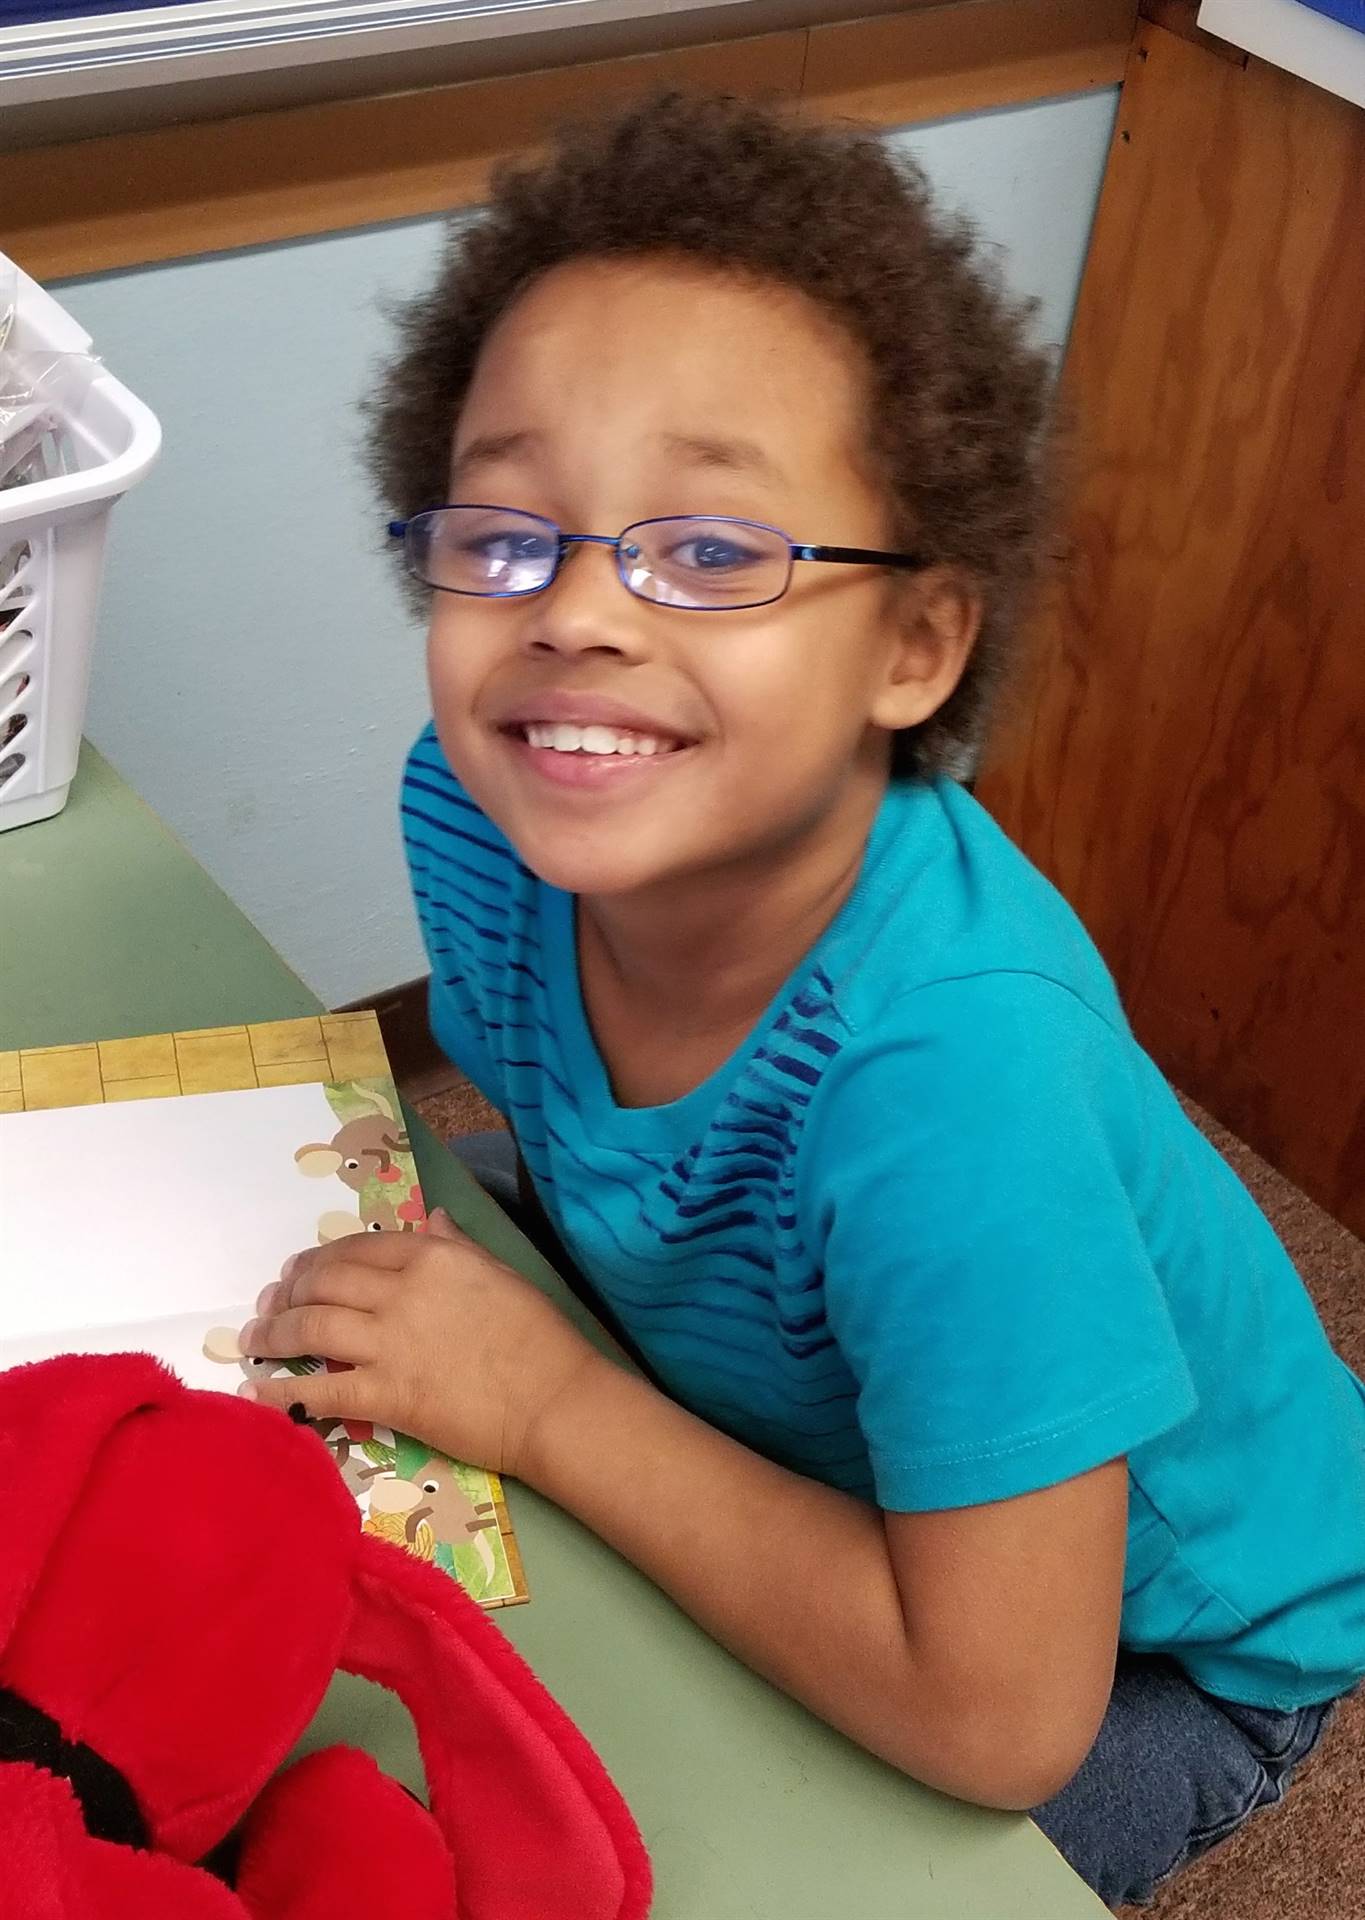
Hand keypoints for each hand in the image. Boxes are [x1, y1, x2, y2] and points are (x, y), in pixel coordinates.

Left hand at [237, 1211, 600, 1479]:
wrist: (553, 1399)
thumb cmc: (539, 1337)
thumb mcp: (500, 1273)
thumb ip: (458, 1245)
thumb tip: (433, 1218)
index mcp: (431, 1257)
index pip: (358, 1247)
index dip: (320, 1257)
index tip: (300, 1269)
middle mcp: (401, 1292)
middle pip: (324, 1282)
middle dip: (288, 1290)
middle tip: (268, 1302)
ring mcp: (389, 1343)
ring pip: (311, 1327)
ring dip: (272, 1332)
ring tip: (253, 1338)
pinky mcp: (385, 1394)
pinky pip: (318, 1389)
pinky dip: (279, 1389)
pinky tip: (254, 1389)